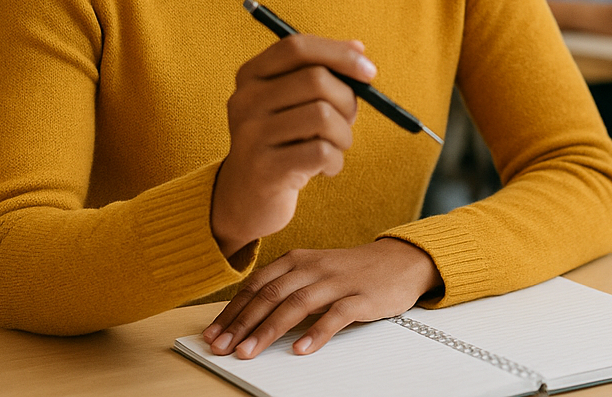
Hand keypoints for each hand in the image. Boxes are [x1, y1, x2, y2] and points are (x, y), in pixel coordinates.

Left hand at [201, 239, 442, 357]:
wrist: (399, 261)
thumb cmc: (350, 272)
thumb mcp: (313, 271)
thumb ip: (284, 288)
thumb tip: (245, 319)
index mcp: (297, 259)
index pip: (256, 285)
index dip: (232, 311)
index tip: (212, 334)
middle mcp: (314, 267)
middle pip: (271, 295)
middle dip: (242, 324)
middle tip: (222, 348)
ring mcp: (338, 281)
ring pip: (297, 304)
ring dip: (269, 330)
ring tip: (249, 352)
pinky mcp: (362, 297)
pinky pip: (336, 315)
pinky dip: (317, 333)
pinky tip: (300, 350)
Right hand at [209, 34, 373, 257]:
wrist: (245, 198)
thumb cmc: (283, 141)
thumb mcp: (293, 103)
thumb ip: (321, 72)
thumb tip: (359, 48)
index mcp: (251, 75)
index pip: (297, 47)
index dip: (339, 54)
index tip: (369, 71)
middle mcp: (245, 100)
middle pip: (316, 80)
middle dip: (347, 101)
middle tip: (347, 121)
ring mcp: (251, 135)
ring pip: (324, 116)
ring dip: (343, 135)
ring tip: (333, 148)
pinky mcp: (265, 169)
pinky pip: (322, 152)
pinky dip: (335, 162)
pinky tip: (324, 169)